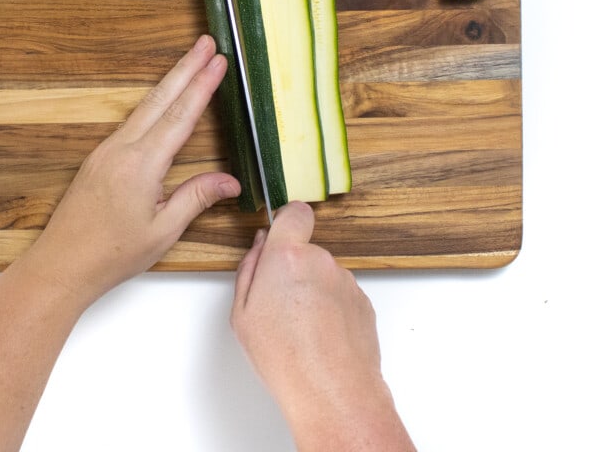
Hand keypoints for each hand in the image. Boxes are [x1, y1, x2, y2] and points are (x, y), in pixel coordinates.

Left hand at [28, 34, 240, 305]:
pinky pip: (132, 120)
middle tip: (206, 42)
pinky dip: (154, 102)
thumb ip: (196, 198)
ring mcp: (107, 150)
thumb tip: (231, 181)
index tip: (218, 62)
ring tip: (190, 61)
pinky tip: (163, 98)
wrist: (61, 264)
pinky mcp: (100, 157)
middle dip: (186, 67)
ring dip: (170, 81)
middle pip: (160, 98)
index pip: (180, 116)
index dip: (202, 87)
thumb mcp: (163, 231)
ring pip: (145, 106)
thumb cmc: (111, 254)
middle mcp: (122, 149)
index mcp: (141, 165)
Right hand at [231, 202, 414, 450]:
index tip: (280, 238)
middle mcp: (321, 260)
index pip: (294, 212)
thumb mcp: (242, 313)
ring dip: (313, 290)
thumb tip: (261, 246)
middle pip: (305, 250)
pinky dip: (331, 308)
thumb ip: (249, 268)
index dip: (286, 221)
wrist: (332, 392)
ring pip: (323, 274)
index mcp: (287, 256)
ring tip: (301, 328)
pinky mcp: (363, 301)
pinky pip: (340, 294)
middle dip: (293, 268)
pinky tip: (320, 335)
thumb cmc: (285, 356)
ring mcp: (345, 281)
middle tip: (279, 304)